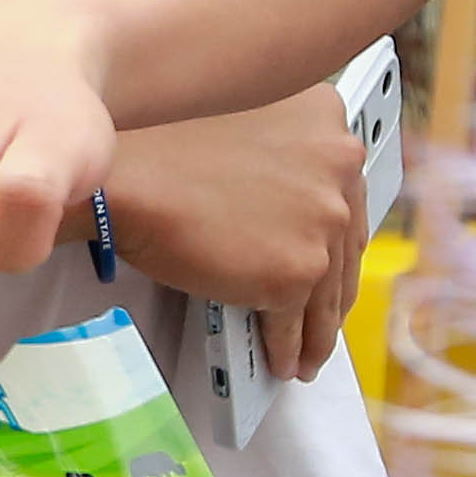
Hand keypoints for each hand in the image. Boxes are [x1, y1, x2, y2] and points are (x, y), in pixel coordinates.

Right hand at [100, 93, 370, 378]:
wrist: (128, 180)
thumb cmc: (162, 152)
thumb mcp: (246, 128)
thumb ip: (287, 163)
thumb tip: (296, 216)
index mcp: (326, 119)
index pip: (347, 195)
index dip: (336, 238)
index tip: (329, 259)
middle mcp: (338, 165)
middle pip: (344, 247)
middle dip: (333, 291)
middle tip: (322, 317)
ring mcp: (322, 219)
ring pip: (325, 292)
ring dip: (315, 331)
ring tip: (304, 353)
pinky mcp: (297, 270)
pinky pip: (293, 322)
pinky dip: (286, 346)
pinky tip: (280, 357)